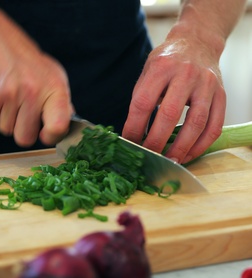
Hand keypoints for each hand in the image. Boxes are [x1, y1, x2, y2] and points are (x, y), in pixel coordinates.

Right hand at [0, 2, 72, 146]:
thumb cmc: (25, 60)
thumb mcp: (52, 75)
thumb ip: (61, 102)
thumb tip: (66, 125)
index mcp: (55, 88)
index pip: (58, 127)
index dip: (51, 137)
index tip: (44, 134)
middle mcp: (33, 92)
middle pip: (26, 138)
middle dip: (22, 129)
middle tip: (20, 110)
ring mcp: (9, 95)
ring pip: (7, 131)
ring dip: (5, 120)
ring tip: (7, 97)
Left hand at [122, 37, 225, 163]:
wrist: (197, 42)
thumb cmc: (167, 61)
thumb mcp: (148, 71)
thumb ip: (141, 98)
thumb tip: (133, 132)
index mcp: (161, 67)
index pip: (143, 103)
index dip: (134, 127)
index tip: (129, 142)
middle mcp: (185, 74)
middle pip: (169, 115)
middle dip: (156, 141)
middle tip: (148, 156)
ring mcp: (206, 85)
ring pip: (196, 123)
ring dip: (181, 148)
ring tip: (169, 160)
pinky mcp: (221, 94)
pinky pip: (215, 125)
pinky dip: (201, 145)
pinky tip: (189, 154)